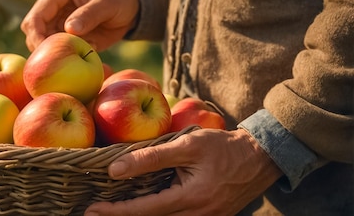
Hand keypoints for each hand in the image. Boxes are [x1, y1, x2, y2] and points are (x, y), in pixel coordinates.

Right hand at [20, 0, 138, 51]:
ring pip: (42, 40)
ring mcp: (57, 19)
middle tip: (57, 61)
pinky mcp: (63, 33)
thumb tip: (69, 29)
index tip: (45, 52)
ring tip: (75, 55)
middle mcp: (54, 4)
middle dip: (41, 46)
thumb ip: (89, 14)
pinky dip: (65, 55)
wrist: (131, 8)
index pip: (38, 14)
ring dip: (54, 52)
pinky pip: (57, 48)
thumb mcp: (108, 3)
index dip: (36, 33)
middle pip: (33, 29)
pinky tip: (81, 55)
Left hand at [84, 129, 283, 215]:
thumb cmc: (223, 147)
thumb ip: (151, 157)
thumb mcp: (187, 145)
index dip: (115, 212)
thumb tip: (115, 169)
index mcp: (191, 199)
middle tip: (92, 213)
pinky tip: (140, 206)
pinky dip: (155, 213)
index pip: (144, 210)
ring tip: (111, 210)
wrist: (261, 158)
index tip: (92, 210)